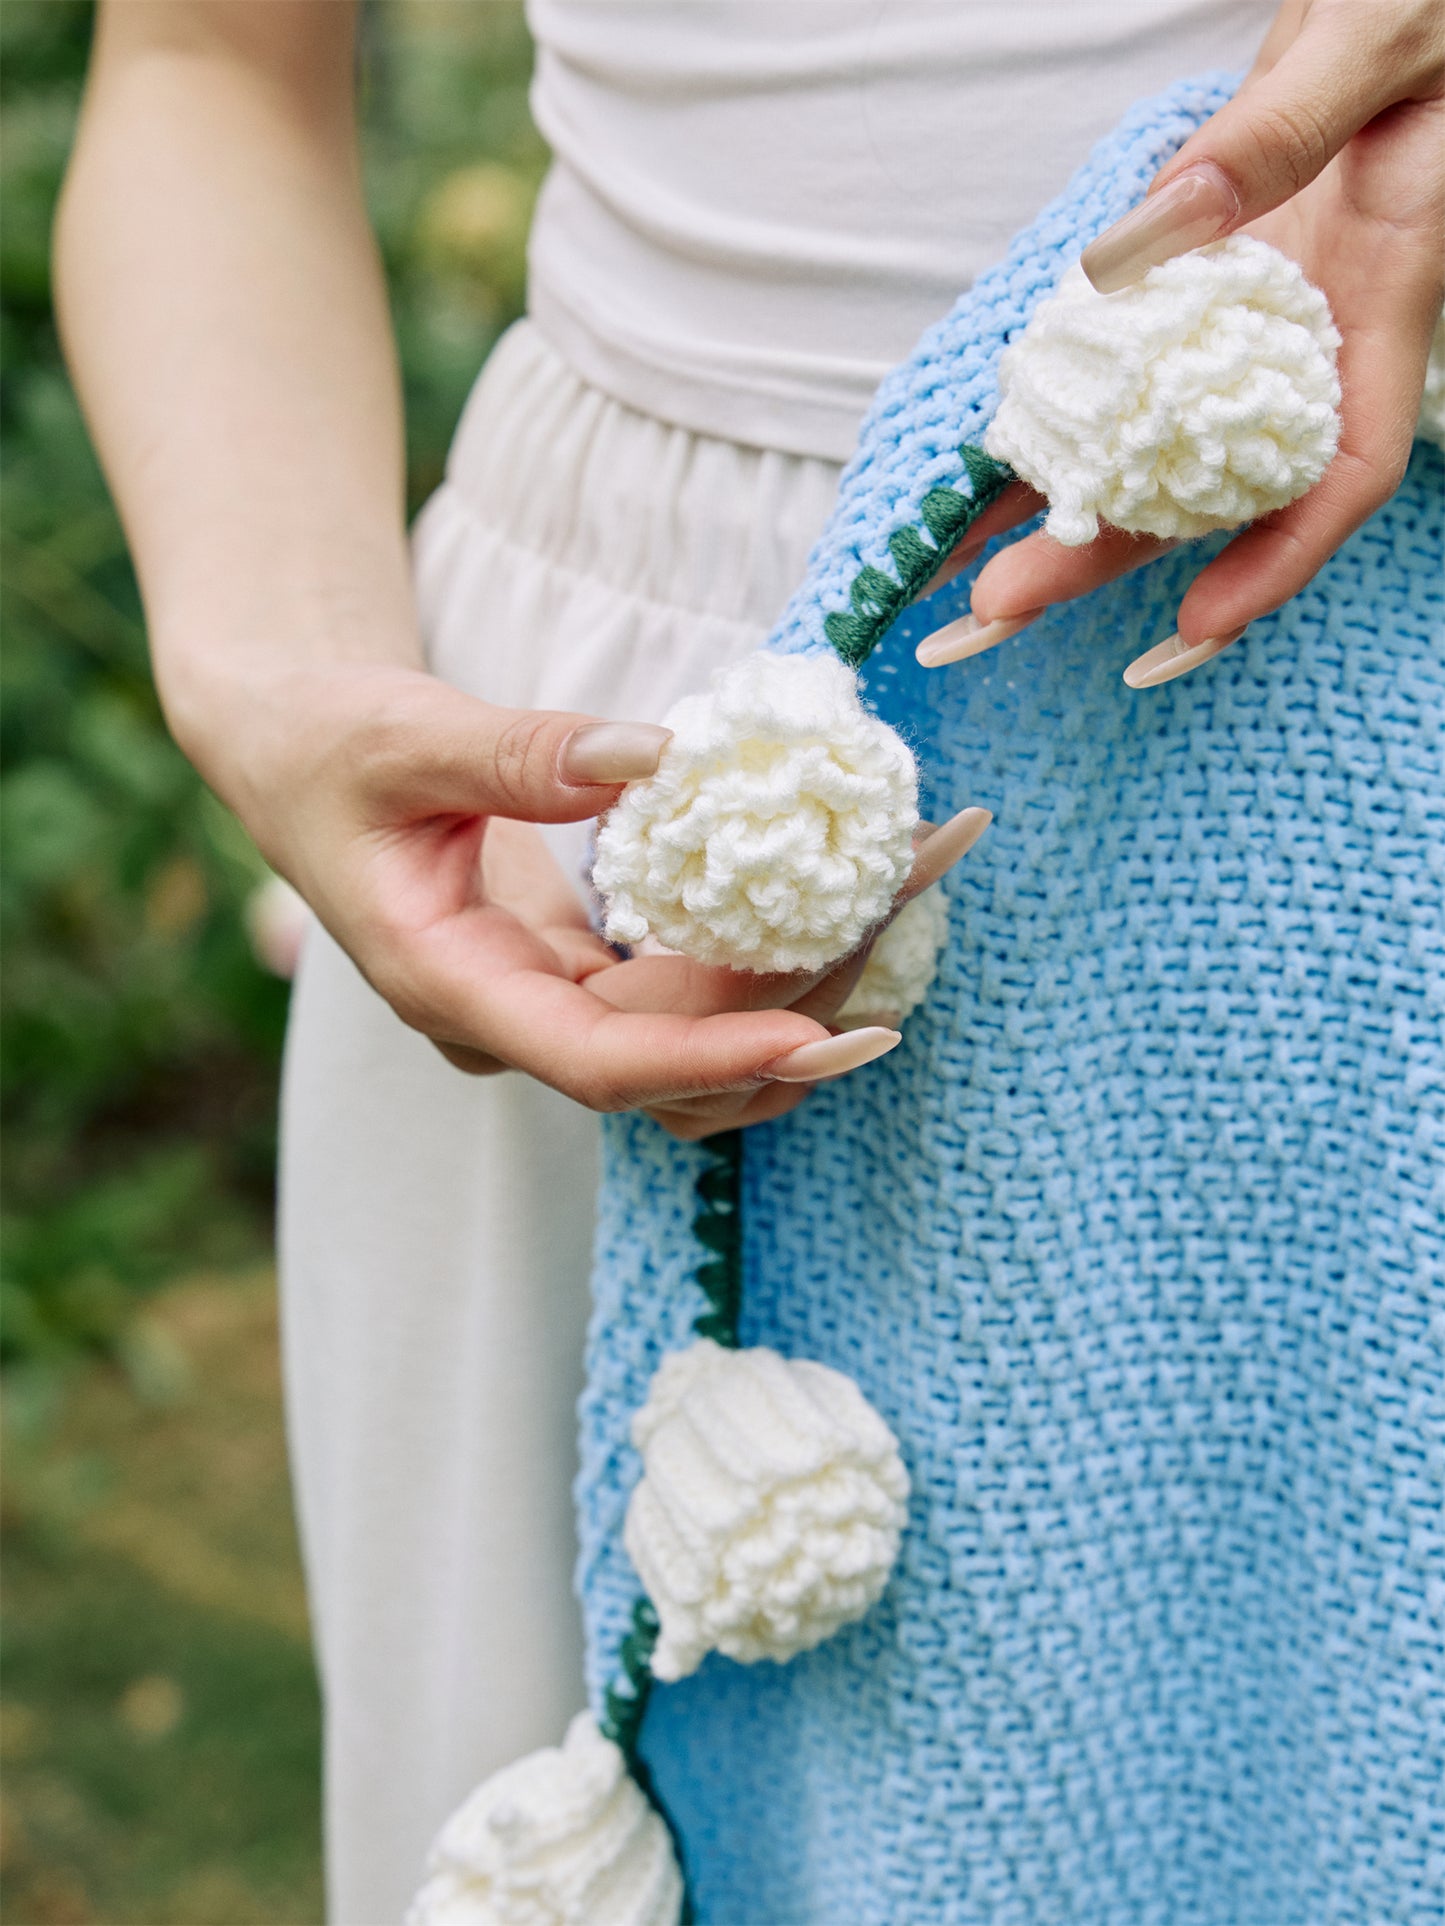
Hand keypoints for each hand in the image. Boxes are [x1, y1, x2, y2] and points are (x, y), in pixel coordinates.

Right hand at [226, 663, 987, 1140]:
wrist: (303, 755)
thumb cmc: (330, 747)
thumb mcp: (406, 736)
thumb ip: (521, 752)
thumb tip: (660, 756)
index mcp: (450, 986)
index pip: (592, 1061)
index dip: (706, 1059)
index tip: (817, 1034)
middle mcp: (511, 1020)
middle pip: (673, 1065)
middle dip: (795, 1010)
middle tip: (907, 910)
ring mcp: (550, 1004)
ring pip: (696, 1045)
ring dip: (802, 990)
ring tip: (905, 891)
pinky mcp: (585, 974)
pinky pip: (692, 997)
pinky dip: (769, 959)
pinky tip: (846, 899)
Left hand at [916, 0, 1443, 687]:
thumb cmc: (1427, 4)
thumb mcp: (1386, 39)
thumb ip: (1286, 128)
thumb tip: (1173, 223)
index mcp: (1379, 300)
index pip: (1341, 471)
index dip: (1275, 561)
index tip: (1194, 623)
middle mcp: (1301, 332)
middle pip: (1204, 480)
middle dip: (1099, 554)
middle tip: (993, 608)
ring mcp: (1242, 310)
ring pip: (1147, 433)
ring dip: (1056, 502)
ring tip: (956, 564)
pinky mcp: (1192, 272)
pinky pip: (1119, 355)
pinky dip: (1056, 406)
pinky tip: (985, 453)